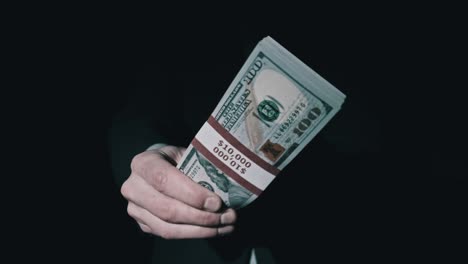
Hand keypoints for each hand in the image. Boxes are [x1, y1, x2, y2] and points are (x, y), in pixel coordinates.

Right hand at [121, 145, 236, 238]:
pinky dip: (195, 234)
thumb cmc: (176, 160)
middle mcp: (133, 187)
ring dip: (201, 230)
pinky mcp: (143, 224)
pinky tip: (215, 229)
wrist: (160, 168)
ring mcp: (135, 208)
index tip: (216, 202)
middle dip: (200, 216)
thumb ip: (199, 168)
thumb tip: (226, 187)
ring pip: (167, 227)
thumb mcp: (186, 155)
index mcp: (143, 163)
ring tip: (225, 224)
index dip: (191, 194)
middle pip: (166, 208)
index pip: (164, 180)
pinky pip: (169, 234)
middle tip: (226, 215)